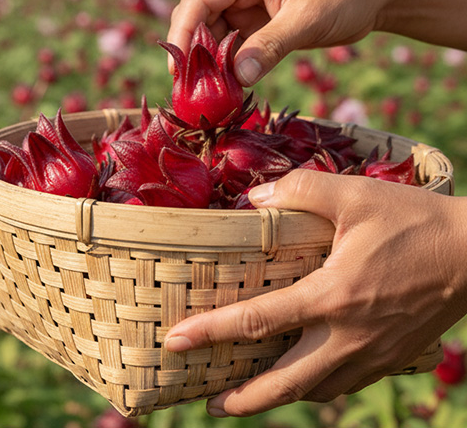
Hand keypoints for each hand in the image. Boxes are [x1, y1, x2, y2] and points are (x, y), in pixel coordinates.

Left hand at [163, 170, 466, 417]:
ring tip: (244, 396)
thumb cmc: (415, 221)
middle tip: (206, 401)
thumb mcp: (354, 194)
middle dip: (241, 398)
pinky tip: (301, 378)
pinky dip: (313, 388)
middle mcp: (349, 337)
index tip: (175, 342)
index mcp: (333, 296)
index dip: (211, 333)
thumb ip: (299, 190)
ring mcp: (373, 355)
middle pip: (283, 383)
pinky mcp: (392, 359)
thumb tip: (253, 199)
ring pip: (315, 390)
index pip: (258, 321)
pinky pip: (343, 384)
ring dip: (276, 397)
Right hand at [167, 0, 390, 84]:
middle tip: (188, 89)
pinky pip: (231, 42)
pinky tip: (227, 86)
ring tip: (207, 93)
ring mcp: (247, 1)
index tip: (177, 68)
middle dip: (191, 51)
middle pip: (198, 15)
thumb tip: (235, 79)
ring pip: (211, 31)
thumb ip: (269, 47)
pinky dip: (227, 64)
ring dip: (208, 61)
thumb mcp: (308, 20)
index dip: (182, 33)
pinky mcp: (257, 20)